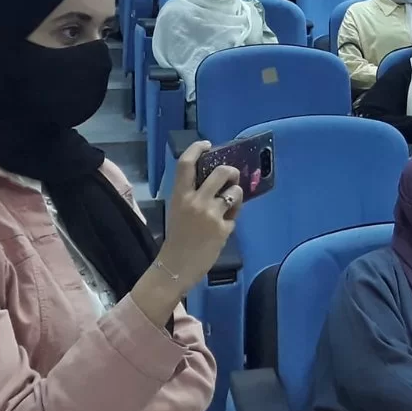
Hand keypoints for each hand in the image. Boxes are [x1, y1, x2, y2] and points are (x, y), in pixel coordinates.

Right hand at [158, 141, 241, 289]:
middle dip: (231, 171)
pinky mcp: (223, 228)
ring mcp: (211, 214)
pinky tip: (225, 224)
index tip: (207, 144)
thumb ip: (193, 195)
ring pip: (235, 191)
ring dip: (236, 195)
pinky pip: (236, 213)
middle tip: (232, 176)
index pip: (186, 164)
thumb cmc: (177, 238)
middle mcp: (195, 201)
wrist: (175, 267)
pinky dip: (233, 216)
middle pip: (221, 172)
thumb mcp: (178, 211)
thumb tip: (214, 180)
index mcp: (179, 196)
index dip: (197, 149)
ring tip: (229, 204)